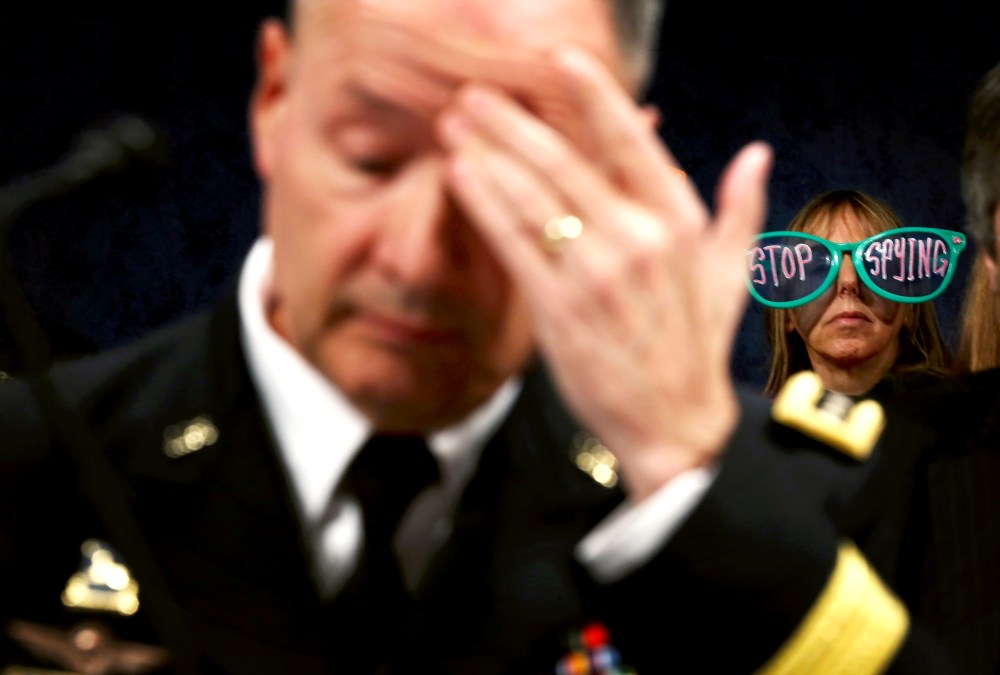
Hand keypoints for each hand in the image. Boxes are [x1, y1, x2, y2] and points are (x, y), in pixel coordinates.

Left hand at [436, 47, 772, 500]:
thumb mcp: (731, 274)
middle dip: (511, 123)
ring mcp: (597, 273)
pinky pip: (514, 243)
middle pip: (564, 162)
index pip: (631, 141)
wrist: (673, 424)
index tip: (559, 62)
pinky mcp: (560, 308)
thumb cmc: (695, 346)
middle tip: (474, 95)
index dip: (592, 96)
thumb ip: (740, 208)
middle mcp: (639, 238)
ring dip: (487, 155)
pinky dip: (484, 204)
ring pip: (532, 197)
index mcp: (680, 221)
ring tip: (454, 126)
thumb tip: (757, 153)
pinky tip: (460, 175)